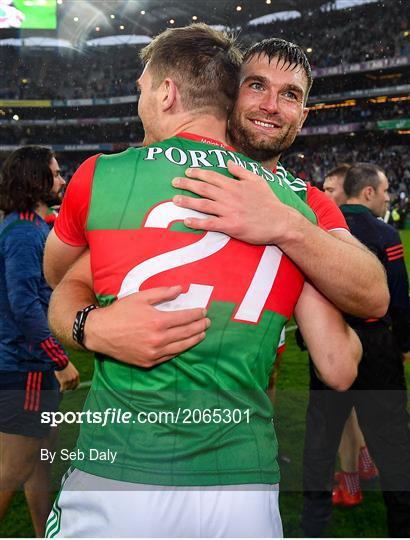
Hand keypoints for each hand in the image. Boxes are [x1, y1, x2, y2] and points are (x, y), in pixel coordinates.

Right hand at [55, 361, 79, 391]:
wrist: (61, 362)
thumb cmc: (65, 364)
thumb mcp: (71, 369)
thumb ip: (72, 374)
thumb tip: (71, 379)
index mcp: (77, 375)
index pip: (77, 384)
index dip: (74, 386)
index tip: (71, 388)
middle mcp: (74, 378)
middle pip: (72, 387)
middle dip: (68, 387)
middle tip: (65, 387)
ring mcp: (69, 380)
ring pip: (67, 388)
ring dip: (65, 388)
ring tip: (62, 388)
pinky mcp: (64, 382)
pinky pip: (63, 389)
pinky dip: (61, 390)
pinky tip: (60, 390)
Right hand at [84, 286, 210, 367]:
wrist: (99, 333)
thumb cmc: (120, 312)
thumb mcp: (140, 297)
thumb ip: (162, 293)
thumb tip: (180, 289)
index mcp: (158, 321)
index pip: (185, 318)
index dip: (197, 314)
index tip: (203, 311)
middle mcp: (158, 339)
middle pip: (187, 333)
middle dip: (200, 327)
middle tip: (207, 322)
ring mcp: (154, 353)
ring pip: (181, 347)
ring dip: (194, 340)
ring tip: (201, 334)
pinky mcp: (148, 362)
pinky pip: (170, 356)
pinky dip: (180, 349)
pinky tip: (184, 344)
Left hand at [171, 160, 299, 244]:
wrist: (280, 222)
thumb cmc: (269, 202)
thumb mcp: (258, 180)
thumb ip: (241, 171)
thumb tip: (229, 163)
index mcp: (235, 185)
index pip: (212, 176)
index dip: (198, 173)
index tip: (187, 172)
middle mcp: (230, 196)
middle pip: (204, 188)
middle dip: (187, 184)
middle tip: (174, 182)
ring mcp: (229, 211)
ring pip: (204, 204)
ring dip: (188, 201)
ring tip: (175, 200)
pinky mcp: (231, 226)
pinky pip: (210, 223)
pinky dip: (197, 222)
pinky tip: (186, 221)